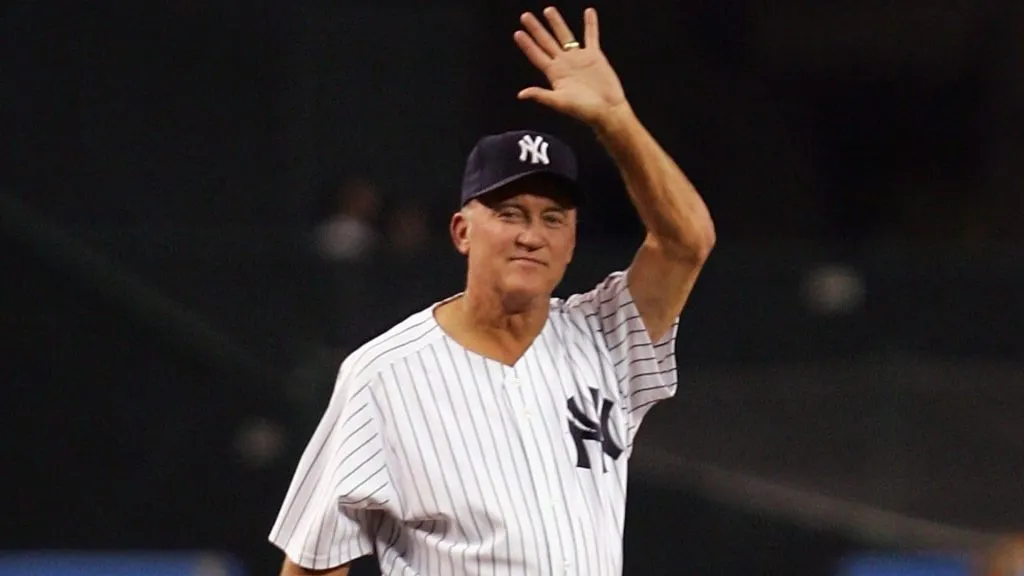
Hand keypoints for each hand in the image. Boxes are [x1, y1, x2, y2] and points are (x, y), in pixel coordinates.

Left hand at [514, 7, 629, 129]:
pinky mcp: (594, 56)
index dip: (527, 45)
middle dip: (536, 29)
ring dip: (557, 23)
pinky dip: (591, 24)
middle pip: (547, 42)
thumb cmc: (584, 110)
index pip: (537, 55)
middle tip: (525, 16)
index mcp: (554, 74)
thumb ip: (541, 95)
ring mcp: (579, 58)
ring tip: (548, 10)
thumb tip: (521, 94)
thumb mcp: (559, 102)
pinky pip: (591, 36)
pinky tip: (588, 12)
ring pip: (565, 36)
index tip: (518, 33)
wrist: (607, 110)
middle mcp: (564, 64)